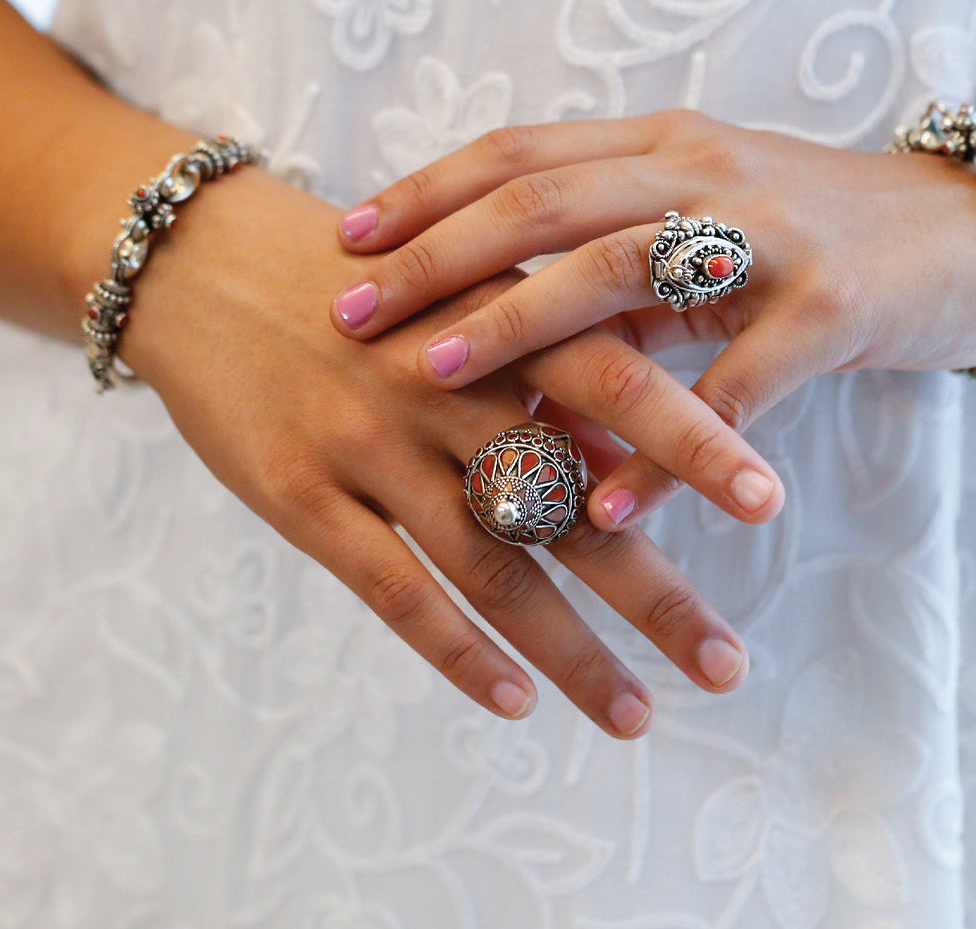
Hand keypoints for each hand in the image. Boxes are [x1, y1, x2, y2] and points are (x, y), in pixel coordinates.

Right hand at [119, 164, 748, 738]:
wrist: (206, 262)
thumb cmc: (362, 280)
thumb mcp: (458, 287)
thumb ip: (542, 359)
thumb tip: (623, 449)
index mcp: (497, 317)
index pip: (614, 381)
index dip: (692, 441)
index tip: (768, 504)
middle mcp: (442, 384)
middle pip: (564, 498)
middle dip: (651, 586)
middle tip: (724, 663)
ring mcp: (368, 441)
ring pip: (487, 561)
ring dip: (569, 647)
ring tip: (636, 713)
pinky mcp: (297, 490)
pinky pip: (388, 588)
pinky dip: (454, 651)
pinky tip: (514, 699)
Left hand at [330, 110, 975, 528]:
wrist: (973, 231)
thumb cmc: (822, 230)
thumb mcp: (710, 222)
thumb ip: (617, 257)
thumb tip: (508, 317)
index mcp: (666, 145)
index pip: (524, 152)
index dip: (430, 191)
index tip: (348, 238)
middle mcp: (705, 173)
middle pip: (547, 200)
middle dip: (438, 255)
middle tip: (348, 310)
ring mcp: (769, 235)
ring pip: (621, 268)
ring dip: (520, 322)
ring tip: (434, 374)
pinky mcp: (831, 309)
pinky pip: (731, 383)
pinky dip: (660, 447)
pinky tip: (602, 503)